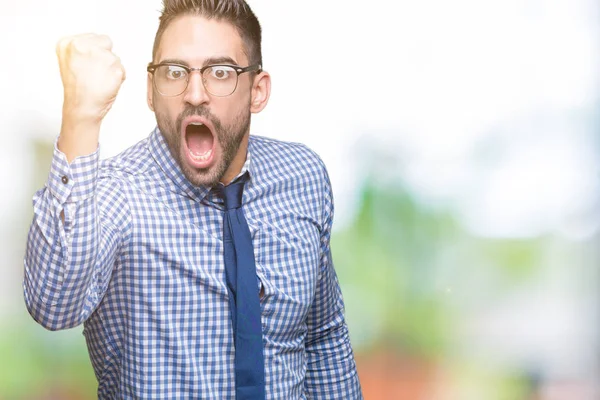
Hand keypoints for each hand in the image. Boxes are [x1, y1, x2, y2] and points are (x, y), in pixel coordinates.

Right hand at [55, 34, 125, 160]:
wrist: (81, 108)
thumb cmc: (76, 89)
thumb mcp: (70, 61)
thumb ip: (82, 49)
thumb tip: (98, 44)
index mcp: (69, 43)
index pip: (94, 37)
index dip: (94, 53)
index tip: (87, 65)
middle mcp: (84, 46)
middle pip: (106, 42)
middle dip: (105, 57)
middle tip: (94, 73)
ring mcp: (100, 56)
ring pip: (115, 57)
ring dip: (111, 69)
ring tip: (99, 80)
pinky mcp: (114, 68)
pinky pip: (122, 70)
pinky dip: (118, 78)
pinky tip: (106, 85)